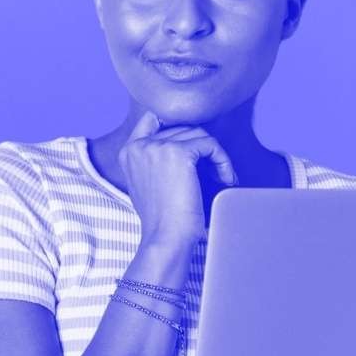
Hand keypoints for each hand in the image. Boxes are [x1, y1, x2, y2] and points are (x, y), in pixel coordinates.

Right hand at [119, 110, 237, 248]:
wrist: (166, 238)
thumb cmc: (162, 219)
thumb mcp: (147, 184)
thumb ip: (154, 161)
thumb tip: (184, 146)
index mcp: (128, 151)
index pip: (154, 118)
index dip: (177, 125)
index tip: (195, 145)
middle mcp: (140, 145)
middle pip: (182, 127)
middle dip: (201, 148)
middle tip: (214, 171)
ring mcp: (158, 147)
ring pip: (199, 134)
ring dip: (215, 155)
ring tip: (222, 177)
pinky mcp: (179, 153)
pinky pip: (211, 145)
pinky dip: (223, 161)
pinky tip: (226, 178)